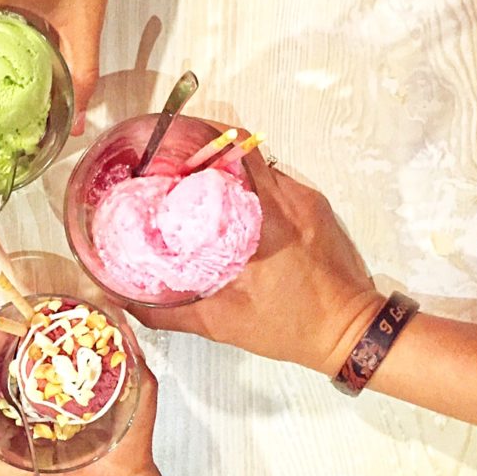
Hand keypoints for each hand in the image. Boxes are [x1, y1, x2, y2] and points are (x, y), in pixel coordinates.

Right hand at [128, 152, 383, 374]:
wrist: (352, 330)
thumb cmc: (289, 327)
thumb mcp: (222, 325)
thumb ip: (169, 314)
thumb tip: (124, 303)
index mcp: (262, 222)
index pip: (229, 157)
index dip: (195, 145)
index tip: (164, 150)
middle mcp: (286, 200)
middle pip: (242, 148)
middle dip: (205, 147)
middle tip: (173, 161)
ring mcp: (305, 200)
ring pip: (260, 163)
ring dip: (228, 165)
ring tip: (196, 180)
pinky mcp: (316, 206)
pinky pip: (277, 181)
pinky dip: (251, 183)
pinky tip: (231, 203)